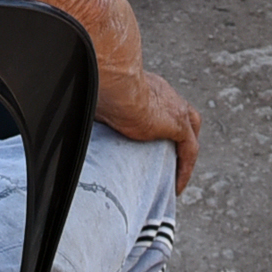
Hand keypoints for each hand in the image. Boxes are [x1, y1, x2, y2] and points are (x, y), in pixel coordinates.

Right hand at [98, 68, 201, 193]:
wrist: (118, 84)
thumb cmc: (104, 86)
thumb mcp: (103, 100)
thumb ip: (101, 111)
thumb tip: (81, 119)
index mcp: (149, 87)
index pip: (162, 104)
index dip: (161, 120)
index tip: (153, 139)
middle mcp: (166, 95)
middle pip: (185, 115)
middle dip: (181, 136)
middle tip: (172, 160)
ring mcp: (175, 108)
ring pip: (190, 134)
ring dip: (184, 155)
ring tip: (174, 178)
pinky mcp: (178, 124)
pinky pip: (189, 152)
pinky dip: (185, 169)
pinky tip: (177, 186)